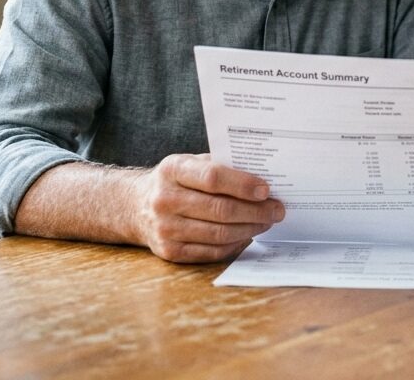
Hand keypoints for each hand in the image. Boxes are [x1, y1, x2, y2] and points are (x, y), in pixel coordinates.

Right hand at [134, 153, 283, 262]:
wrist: (136, 206)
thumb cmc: (175, 181)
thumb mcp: (190, 162)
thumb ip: (221, 165)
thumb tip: (262, 175)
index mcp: (173, 170)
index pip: (213, 177)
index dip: (242, 184)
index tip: (266, 189)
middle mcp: (165, 200)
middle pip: (220, 209)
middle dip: (256, 211)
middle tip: (277, 209)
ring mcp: (165, 228)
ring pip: (219, 234)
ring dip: (250, 228)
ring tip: (267, 221)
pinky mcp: (169, 251)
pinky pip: (211, 251)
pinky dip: (235, 244)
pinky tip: (247, 235)